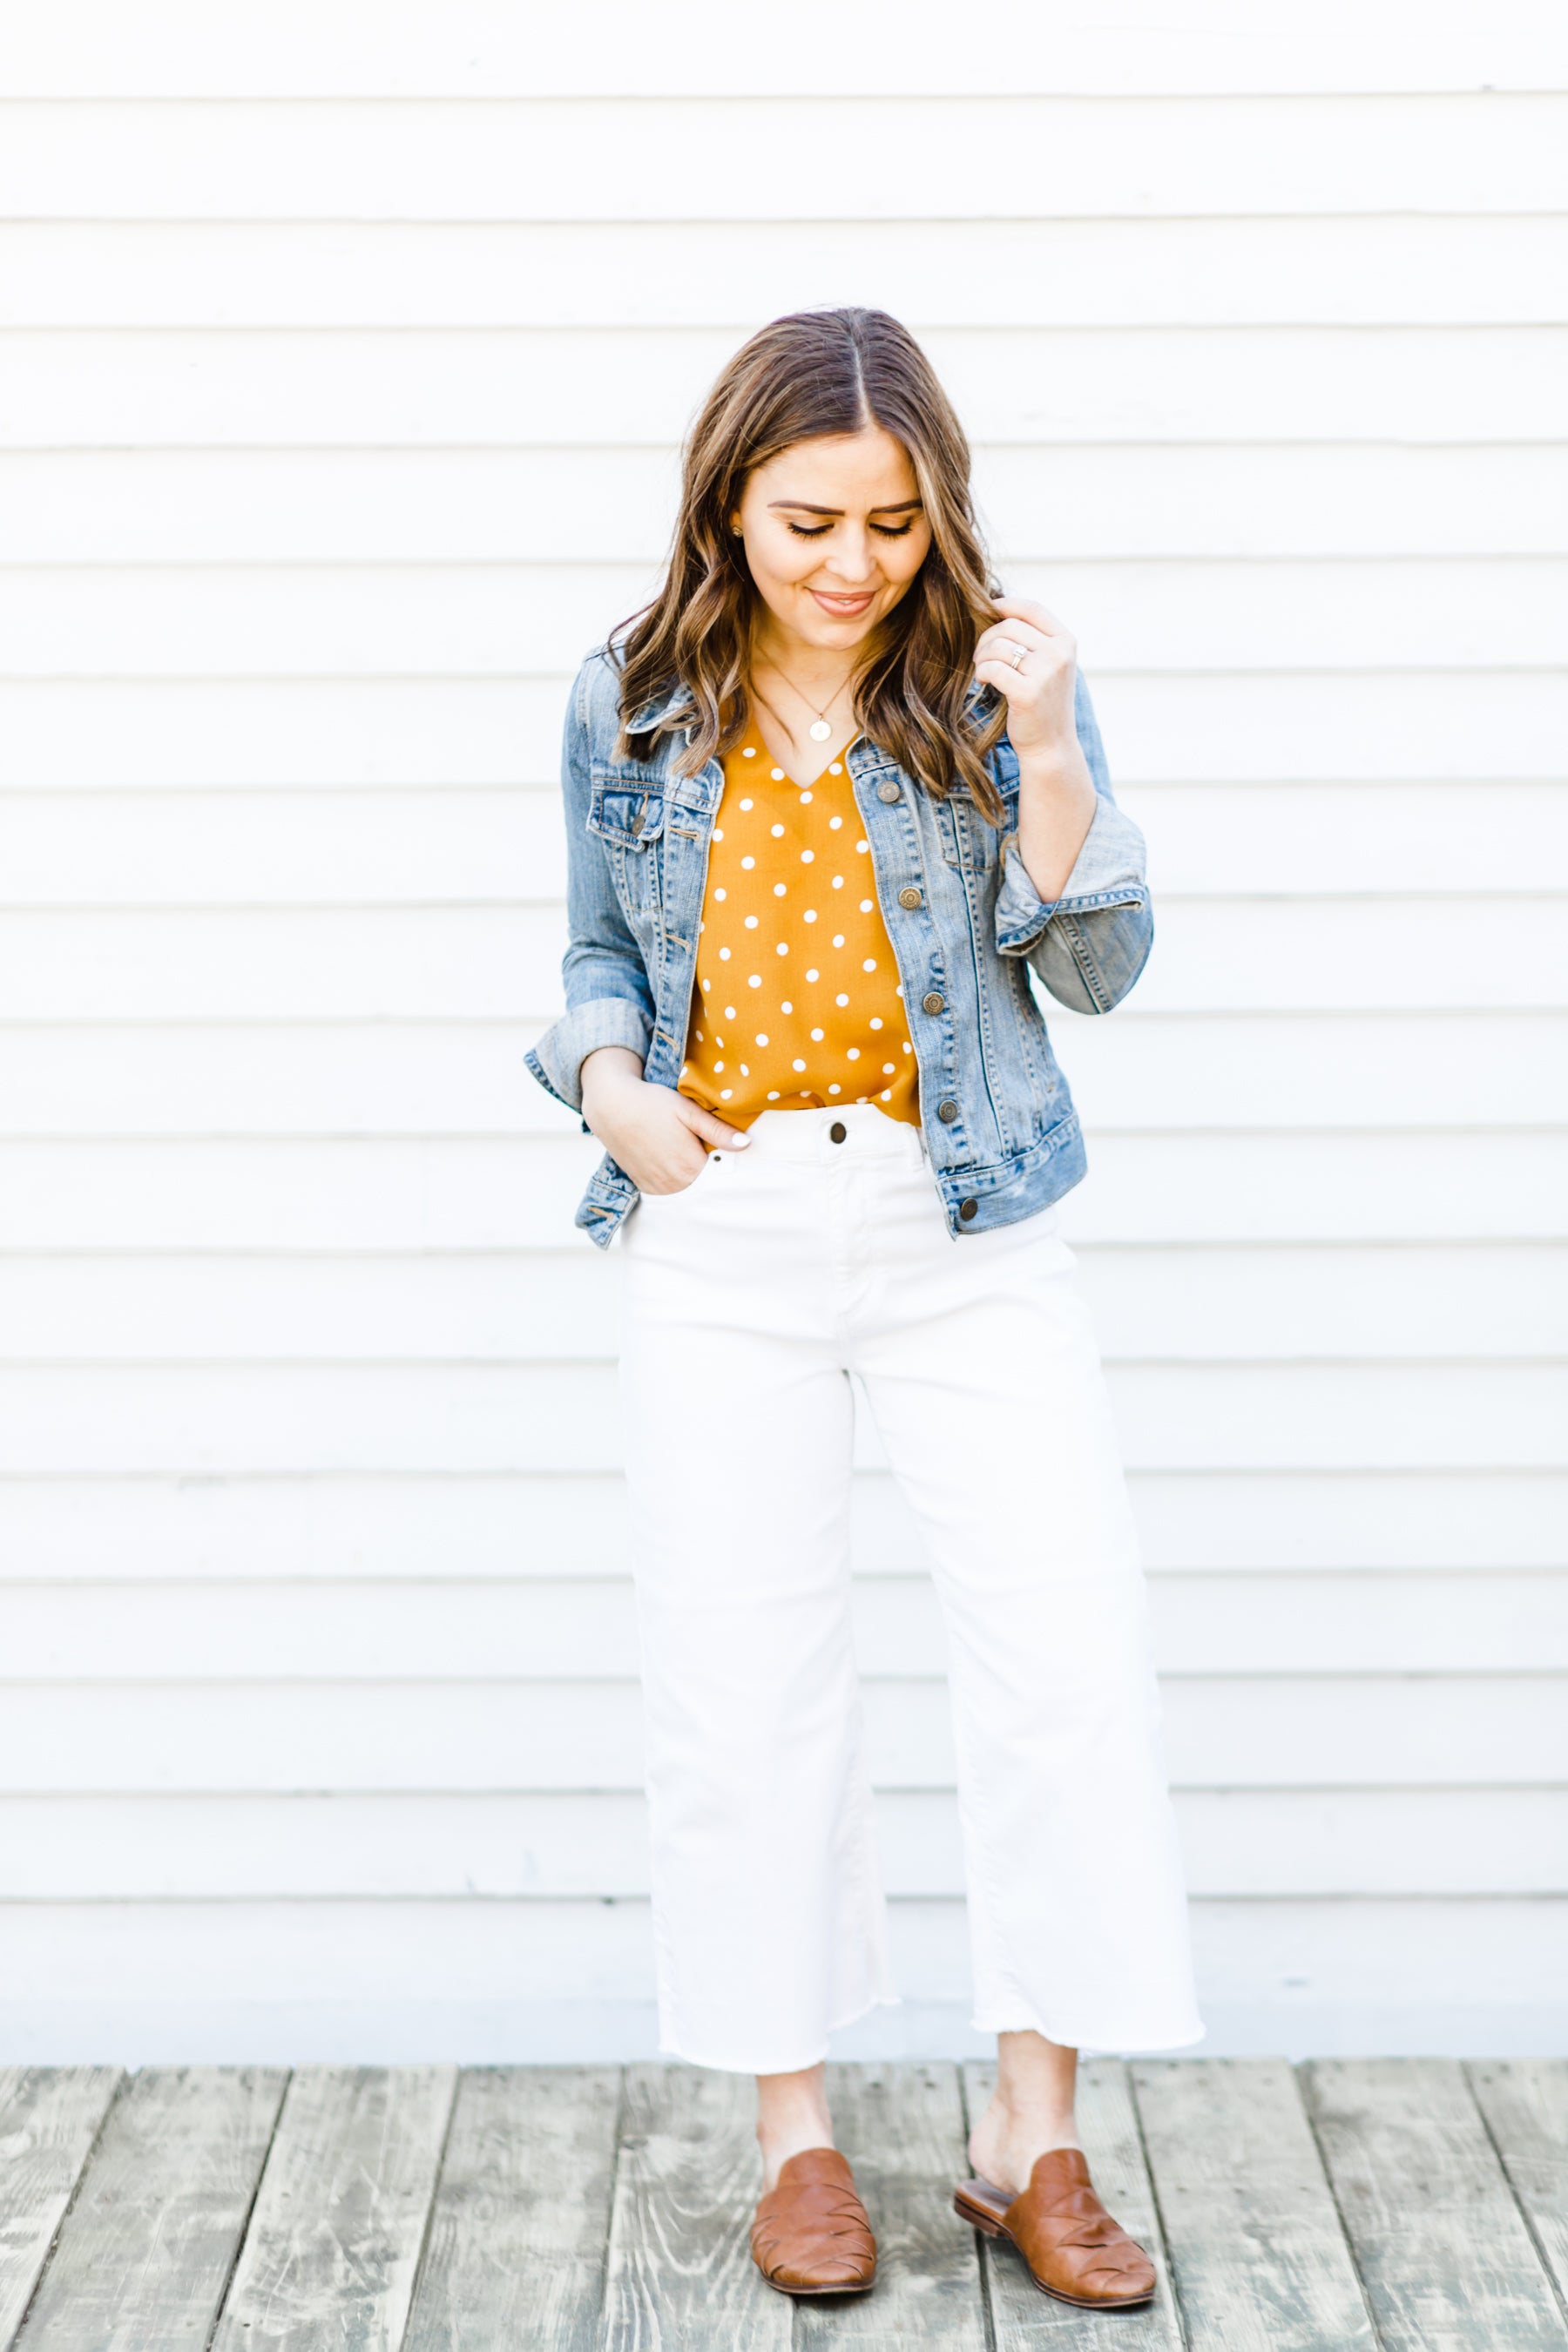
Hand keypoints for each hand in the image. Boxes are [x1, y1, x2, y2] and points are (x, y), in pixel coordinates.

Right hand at [579, 1047, 749, 1193]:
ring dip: (693, 1179)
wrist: (611, 1106)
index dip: (728, 1163)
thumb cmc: (651, 1103)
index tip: (731, 1152)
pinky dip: (676, 1183)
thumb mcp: (687, 1110)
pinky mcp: (644, 1186)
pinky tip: (675, 1163)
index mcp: (690, 1166)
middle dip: (712, 1173)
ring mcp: (657, 1187)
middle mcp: (674, 1183)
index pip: (722, 1175)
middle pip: (705, 1186)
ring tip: (691, 1155)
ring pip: (687, 1191)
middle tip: (710, 1151)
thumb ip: (716, 1130)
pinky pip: (669, 1192)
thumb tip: (746, 1144)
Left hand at [973, 597, 1079, 758]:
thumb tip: (997, 608)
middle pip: (1010, 625)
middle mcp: (1059, 654)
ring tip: (983, 671)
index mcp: (1066, 642)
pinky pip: (992, 668)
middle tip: (981, 656)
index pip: (1032, 608)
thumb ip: (1033, 639)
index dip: (1006, 604)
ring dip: (982, 657)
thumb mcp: (1048, 665)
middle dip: (987, 638)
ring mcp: (1045, 673)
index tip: (989, 610)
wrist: (1051, 745)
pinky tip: (984, 682)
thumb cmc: (1043, 703)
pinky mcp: (1027, 692)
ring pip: (998, 646)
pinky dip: (982, 673)